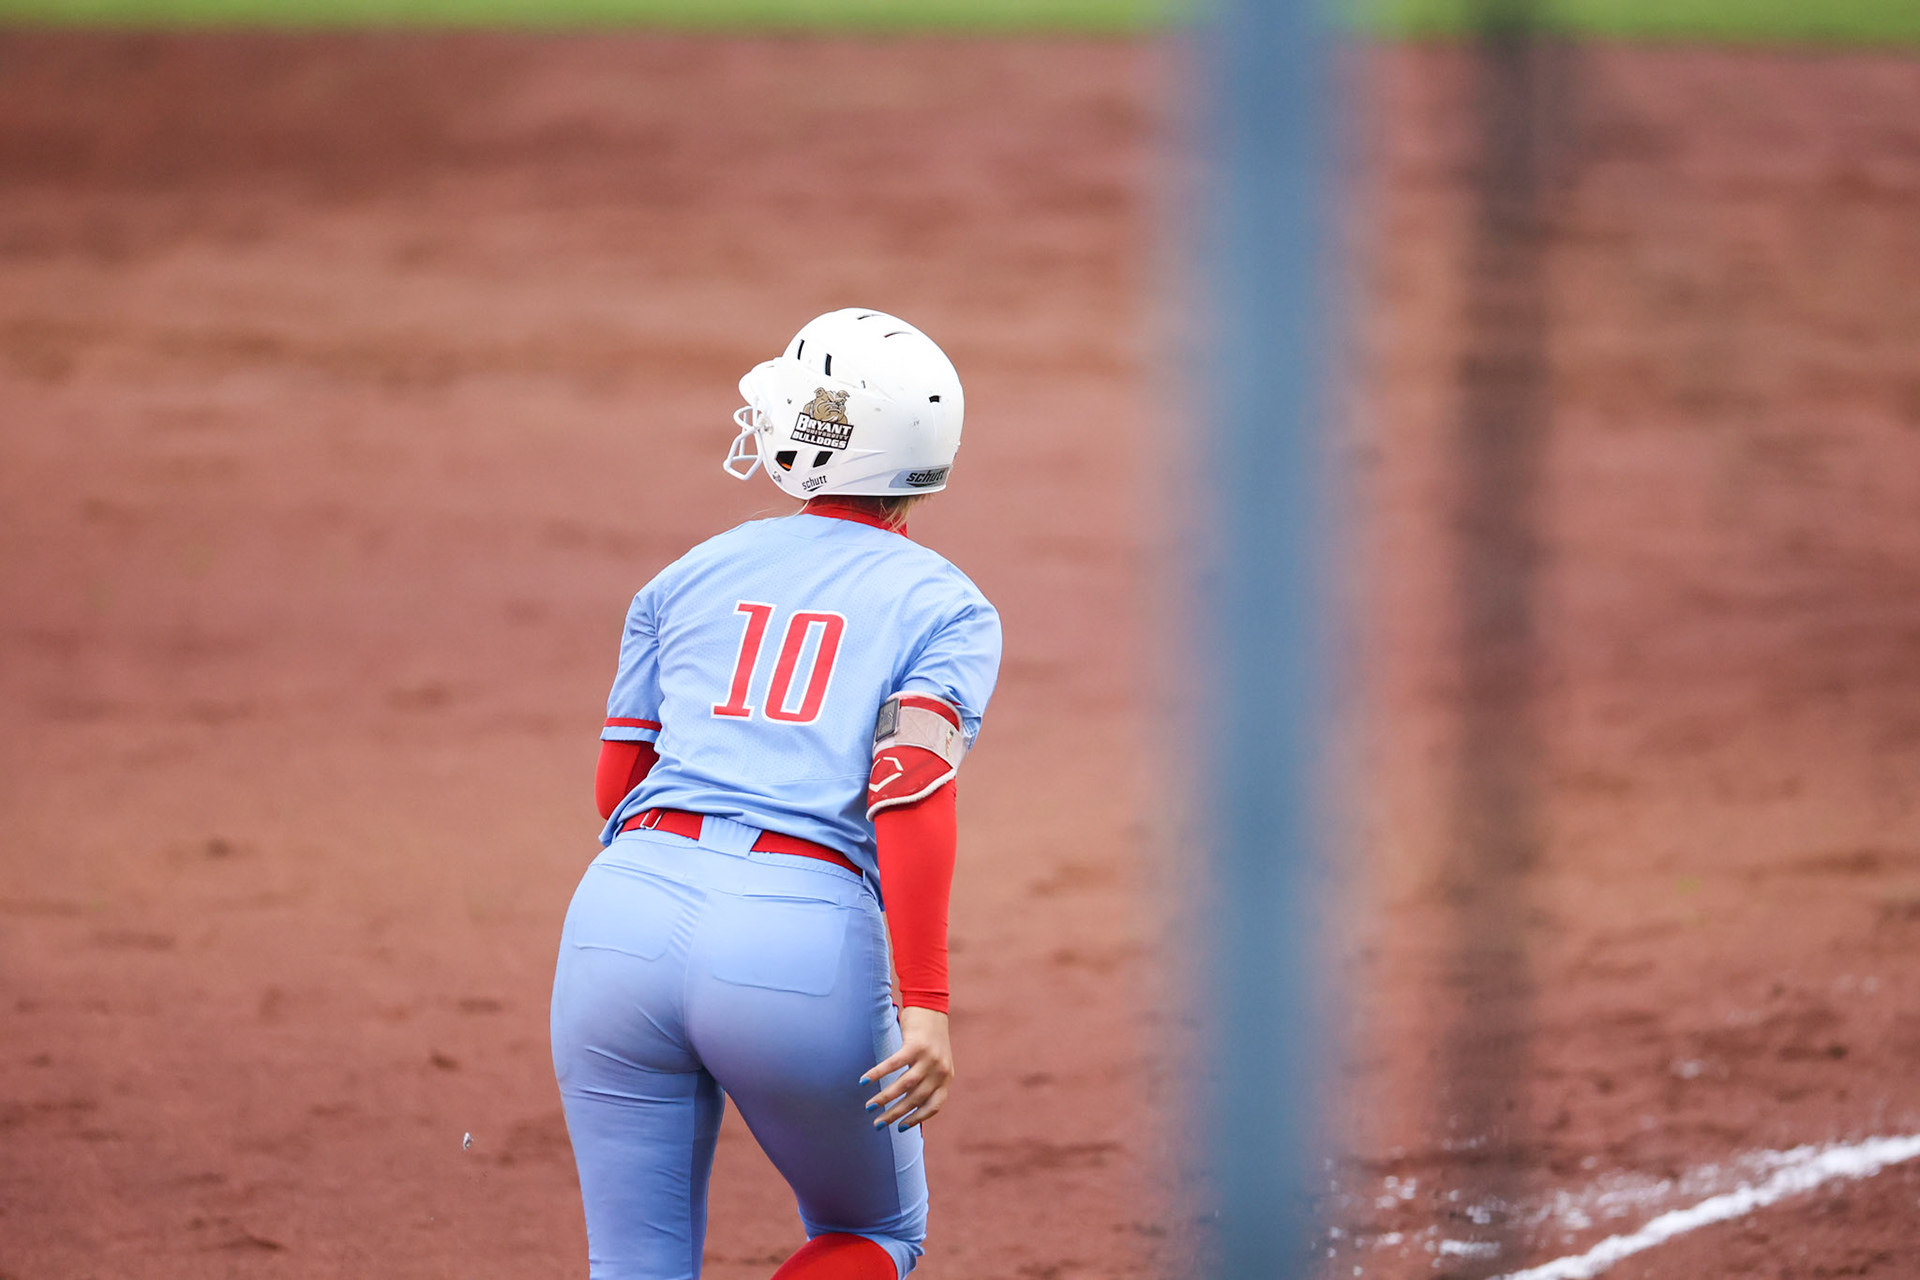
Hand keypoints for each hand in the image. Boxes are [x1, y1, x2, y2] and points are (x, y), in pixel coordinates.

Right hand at [861, 1005, 951, 1131]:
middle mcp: (940, 1070)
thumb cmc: (929, 1037)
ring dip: (885, 1098)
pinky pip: (893, 1064)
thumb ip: (928, 1079)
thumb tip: (908, 1102)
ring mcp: (929, 1058)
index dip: (916, 1119)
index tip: (900, 1128)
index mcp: (946, 1077)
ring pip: (904, 1085)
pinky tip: (865, 1081)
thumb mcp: (936, 1061)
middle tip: (877, 1124)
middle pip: (915, 1099)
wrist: (932, 1006)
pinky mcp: (915, 1045)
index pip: (933, 1106)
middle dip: (895, 1114)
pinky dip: (878, 1074)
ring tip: (869, 1106)